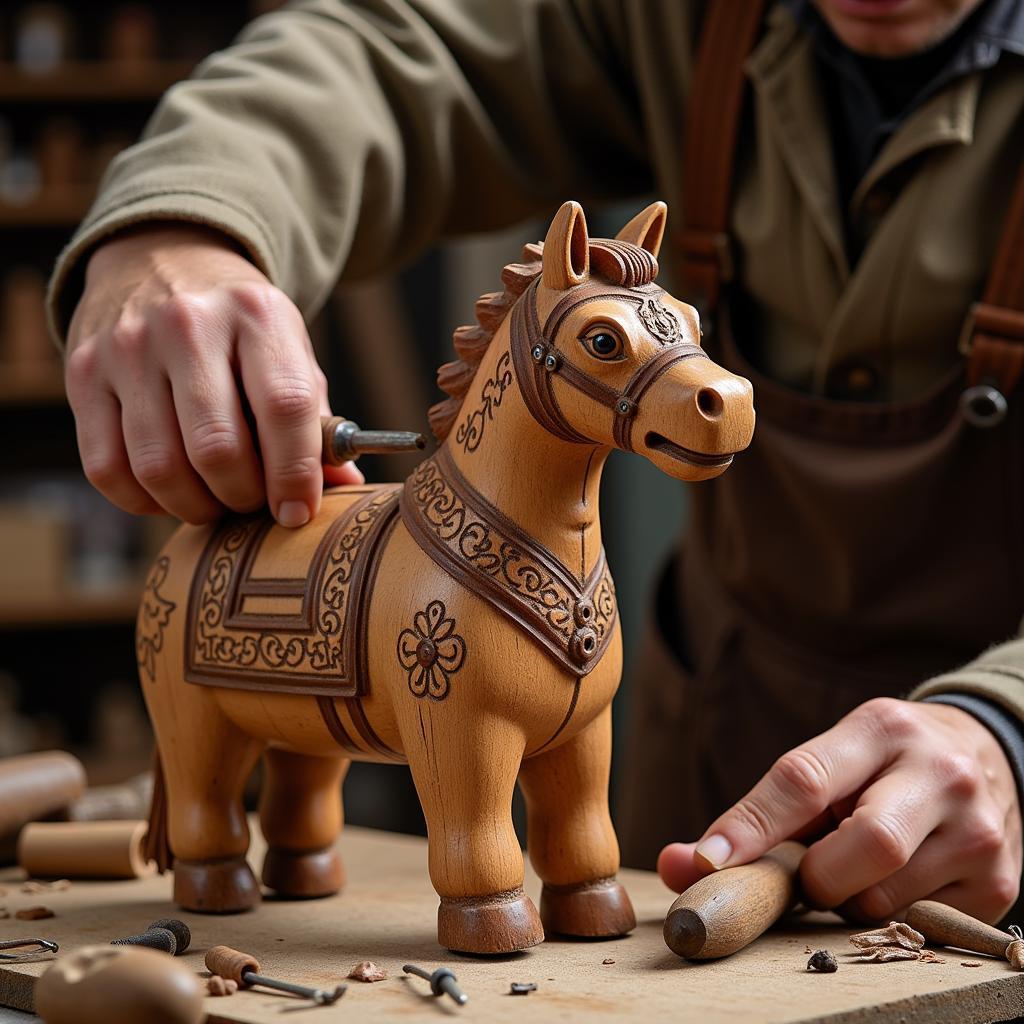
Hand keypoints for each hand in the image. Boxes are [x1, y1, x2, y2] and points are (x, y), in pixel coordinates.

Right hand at [65, 224, 361, 525]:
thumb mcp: (290, 354)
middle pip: (218, 448)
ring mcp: (128, 347)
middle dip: (243, 497)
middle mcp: (188, 323)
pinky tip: (169, 491)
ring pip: (160, 468)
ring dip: (195, 506)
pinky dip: (144, 501)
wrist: (161, 259)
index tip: (297, 512)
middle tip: (254, 503)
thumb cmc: (241, 330)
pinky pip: (108, 469)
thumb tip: (344, 488)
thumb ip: (317, 423)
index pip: (284, 407)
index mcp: (257, 314)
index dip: (294, 474)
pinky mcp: (82, 373)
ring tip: (215, 501)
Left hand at [658, 697, 1021, 922]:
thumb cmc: (879, 766)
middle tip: (811, 874)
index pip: (804, 779)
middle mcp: (939, 771)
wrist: (983, 756)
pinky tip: (894, 886)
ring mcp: (978, 829)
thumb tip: (679, 864)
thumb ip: (756, 813)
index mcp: (879, 727)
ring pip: (887, 897)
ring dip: (849, 901)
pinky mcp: (998, 883)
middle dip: (819, 874)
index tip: (705, 862)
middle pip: (867, 845)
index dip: (750, 826)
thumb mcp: (827, 763)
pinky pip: (918, 927)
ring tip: (855, 871)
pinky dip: (887, 918)